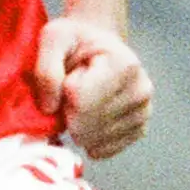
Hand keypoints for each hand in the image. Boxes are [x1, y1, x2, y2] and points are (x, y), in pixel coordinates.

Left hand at [33, 15, 152, 159]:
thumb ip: (46, 70)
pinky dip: (87, 139)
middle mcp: (141, 90)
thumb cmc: (75, 42)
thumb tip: (49, 108)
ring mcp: (143, 113)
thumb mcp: (53, 39)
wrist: (98, 46)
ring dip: (77, 125)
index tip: (69, 76)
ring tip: (84, 99)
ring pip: (92, 141)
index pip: (80, 102)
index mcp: (124, 64)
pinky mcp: (139, 131)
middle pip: (86, 126)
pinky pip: (102, 150)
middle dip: (68, 112)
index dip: (62, 94)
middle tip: (73, 90)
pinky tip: (88, 118)